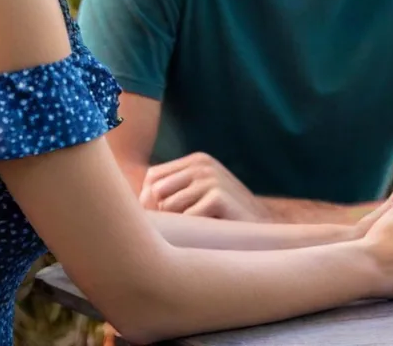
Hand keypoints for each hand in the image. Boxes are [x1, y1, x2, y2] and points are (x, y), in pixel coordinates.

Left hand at [139, 152, 267, 220]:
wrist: (263, 231)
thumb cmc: (223, 219)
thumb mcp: (197, 198)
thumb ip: (168, 194)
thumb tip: (129, 203)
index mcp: (197, 160)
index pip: (151, 179)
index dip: (151, 203)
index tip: (170, 220)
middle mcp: (203, 164)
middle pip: (154, 193)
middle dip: (163, 215)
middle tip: (186, 228)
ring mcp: (211, 178)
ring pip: (168, 208)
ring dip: (180, 224)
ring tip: (201, 228)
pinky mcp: (218, 196)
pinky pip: (185, 220)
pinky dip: (194, 232)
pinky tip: (211, 231)